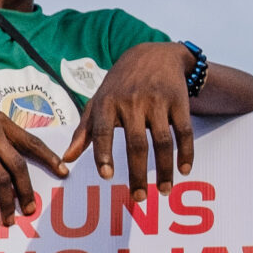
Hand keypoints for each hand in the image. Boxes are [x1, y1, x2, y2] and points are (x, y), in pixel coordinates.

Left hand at [64, 43, 194, 197]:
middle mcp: (132, 102)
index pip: (102, 132)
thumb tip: (67, 159)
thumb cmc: (119, 85)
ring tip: (163, 190)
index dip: (103, 154)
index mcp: (107, 104)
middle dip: (137, 173)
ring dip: (164, 168)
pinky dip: (186, 152)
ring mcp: (157, 102)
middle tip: (139, 198)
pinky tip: (184, 170)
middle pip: (136, 143)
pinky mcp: (179, 101)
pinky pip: (184, 131)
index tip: (106, 177)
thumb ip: (84, 131)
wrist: (153, 54)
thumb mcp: (97, 102)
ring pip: (162, 141)